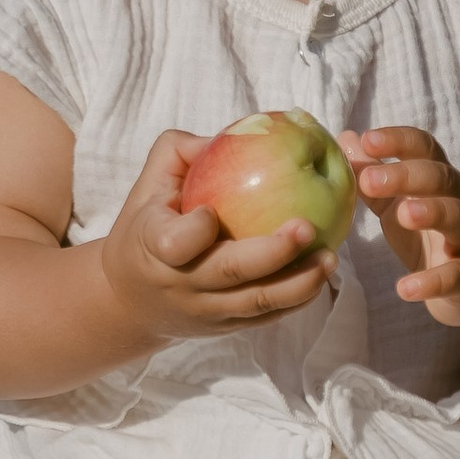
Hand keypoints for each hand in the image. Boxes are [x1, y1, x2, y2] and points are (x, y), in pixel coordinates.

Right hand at [99, 130, 335, 345]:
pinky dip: (296, 298)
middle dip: (272, 253)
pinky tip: (321, 274)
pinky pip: (266, 316)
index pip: (175, 244)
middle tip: (307, 227)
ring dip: (298, 283)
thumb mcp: (149, 185)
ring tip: (330, 258)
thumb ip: (182, 150)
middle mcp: (181, 284)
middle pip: (229, 274)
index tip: (211, 213)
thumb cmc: (146, 225)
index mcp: (154, 246)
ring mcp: (205, 310)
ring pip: (256, 302)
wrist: (130, 302)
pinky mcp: (226, 327)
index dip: (196, 231)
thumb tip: (237, 131)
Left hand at [341, 126, 459, 327]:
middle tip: (369, 179)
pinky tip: (405, 288)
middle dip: (407, 175)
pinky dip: (433, 282)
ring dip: (433, 212)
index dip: (399, 140)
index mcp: (440, 179)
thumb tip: (344, 138)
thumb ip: (375, 175)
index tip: (368, 140)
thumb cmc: (433, 231)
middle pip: (442, 177)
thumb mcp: (401, 201)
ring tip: (404, 215)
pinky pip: (457, 276)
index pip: (424, 148)